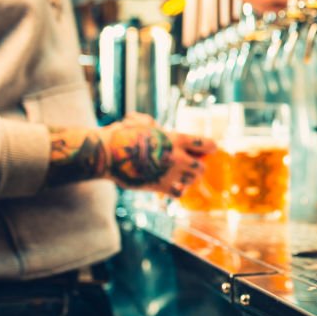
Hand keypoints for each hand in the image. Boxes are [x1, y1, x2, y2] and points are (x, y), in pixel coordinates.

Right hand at [100, 114, 216, 196]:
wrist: (107, 153)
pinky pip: (179, 192)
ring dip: (188, 178)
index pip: (206, 144)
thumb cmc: (121, 134)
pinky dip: (178, 190)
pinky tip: (173, 186)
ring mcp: (169, 173)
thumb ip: (154, 126)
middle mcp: (177, 157)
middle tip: (191, 165)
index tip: (209, 149)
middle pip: (201, 167)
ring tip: (181, 175)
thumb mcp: (141, 122)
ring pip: (192, 180)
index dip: (209, 147)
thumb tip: (156, 128)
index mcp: (176, 139)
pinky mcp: (159, 186)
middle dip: (198, 166)